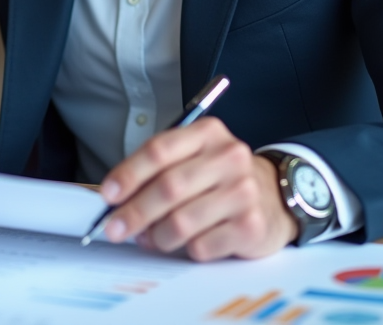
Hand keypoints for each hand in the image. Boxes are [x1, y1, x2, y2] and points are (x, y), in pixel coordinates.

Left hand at [98, 117, 297, 260]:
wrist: (274, 198)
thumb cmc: (220, 179)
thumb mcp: (194, 159)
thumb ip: (158, 170)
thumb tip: (117, 200)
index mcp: (208, 134)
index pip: (160, 150)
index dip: (129, 174)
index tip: (108, 195)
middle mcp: (229, 157)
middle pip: (168, 187)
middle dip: (134, 212)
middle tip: (115, 228)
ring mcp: (243, 191)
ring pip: (181, 222)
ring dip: (158, 237)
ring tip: (153, 238)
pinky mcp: (251, 226)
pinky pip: (201, 246)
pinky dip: (186, 250)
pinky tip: (191, 242)